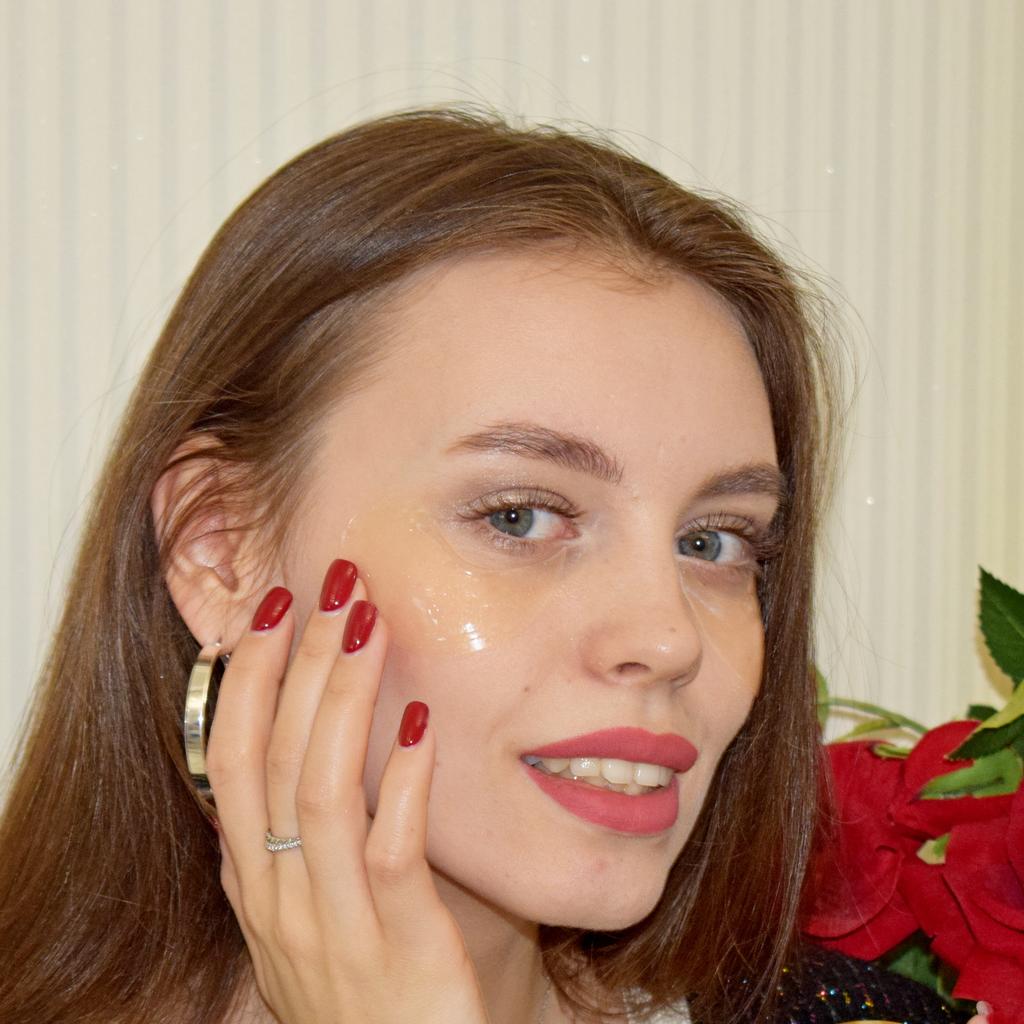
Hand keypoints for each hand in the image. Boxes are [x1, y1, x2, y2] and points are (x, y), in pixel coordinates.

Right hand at [205, 559, 490, 1023]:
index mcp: (254, 881)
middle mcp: (280, 897)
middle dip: (298, 662)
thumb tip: (285, 755)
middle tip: (331, 587)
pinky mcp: (400, 947)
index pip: (231, 759)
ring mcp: (334, 924)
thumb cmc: (357, 990)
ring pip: (321, 790)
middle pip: (273, 757)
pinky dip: (400, 781)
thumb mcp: (298, 915)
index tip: (272, 610)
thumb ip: (284, 843)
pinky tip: (419, 722)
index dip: (248, 679)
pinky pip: (391, 852)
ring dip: (344, 697)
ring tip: (368, 625)